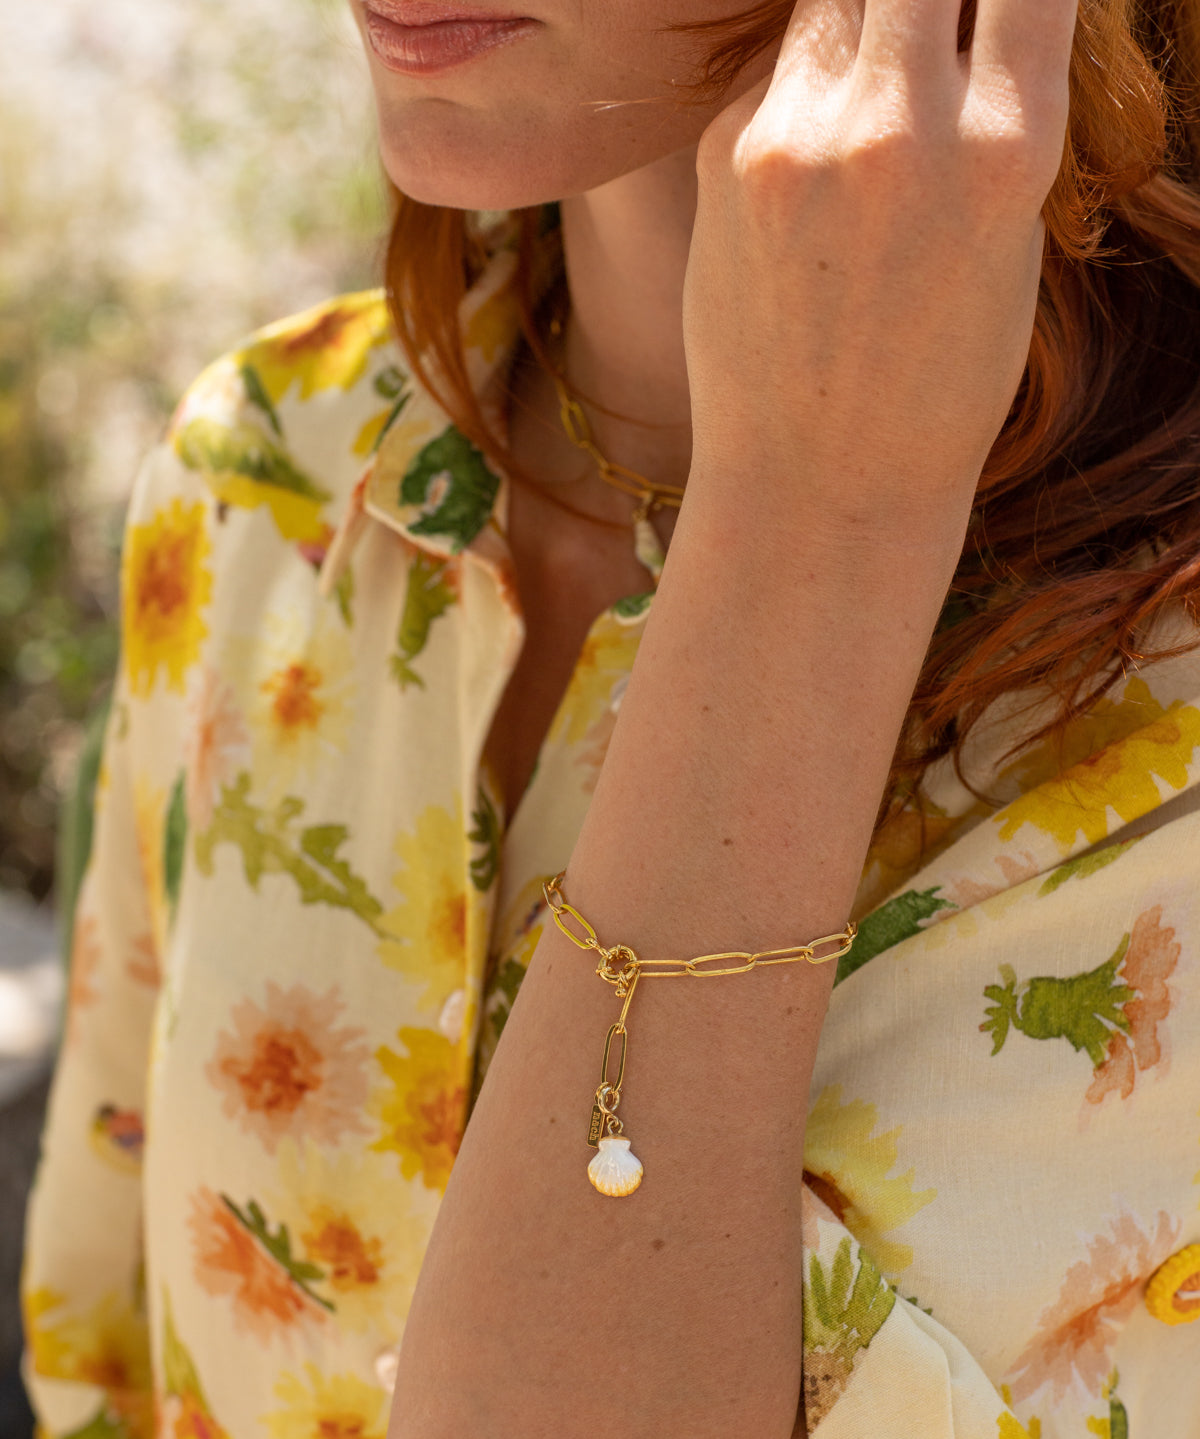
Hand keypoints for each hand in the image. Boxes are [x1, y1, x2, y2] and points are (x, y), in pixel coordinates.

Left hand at [683, 0, 1078, 536]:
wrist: (817, 484)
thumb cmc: (936, 384)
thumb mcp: (1009, 249)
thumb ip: (994, 119)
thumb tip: (971, 21)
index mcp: (1007, 151)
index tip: (991, 12)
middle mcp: (900, 128)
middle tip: (925, 37)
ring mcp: (798, 140)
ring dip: (864, 17)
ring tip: (872, 86)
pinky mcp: (723, 153)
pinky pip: (777, 67)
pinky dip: (804, 83)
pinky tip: (811, 163)